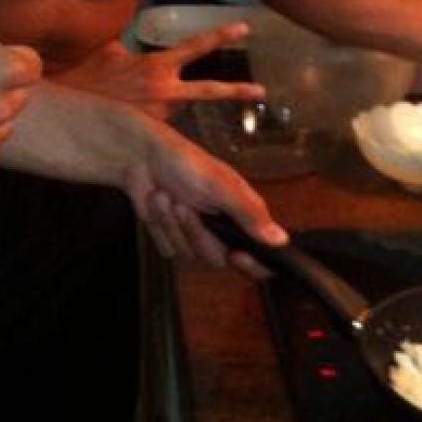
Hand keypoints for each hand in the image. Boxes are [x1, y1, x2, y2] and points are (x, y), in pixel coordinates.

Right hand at [56, 24, 263, 118]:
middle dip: (237, 91)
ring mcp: (160, 116)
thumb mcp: (108, 52)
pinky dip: (154, 119)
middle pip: (208, 91)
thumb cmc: (86, 77)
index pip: (195, 47)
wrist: (70, 110)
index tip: (245, 29)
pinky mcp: (152, 135)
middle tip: (262, 91)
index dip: (221, 36)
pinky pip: (162, 125)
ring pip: (178, 108)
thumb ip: (128, 47)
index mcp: (157, 66)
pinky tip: (132, 117)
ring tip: (138, 102)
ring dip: (168, 104)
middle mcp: (165, 91)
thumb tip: (130, 40)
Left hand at [120, 118, 287, 270]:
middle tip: (186, 207)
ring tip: (168, 197)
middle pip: (218, 259)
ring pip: (189, 255)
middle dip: (197, 233)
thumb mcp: (221, 186)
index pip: (260, 256)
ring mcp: (195, 235)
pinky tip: (158, 203)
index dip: (252, 264)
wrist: (141, 157)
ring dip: (174, 225)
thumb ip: (249, 214)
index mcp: (241, 215)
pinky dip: (161, 226)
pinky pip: (169, 249)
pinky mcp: (172, 238)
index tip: (236, 255)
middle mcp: (221, 229)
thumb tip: (280, 239)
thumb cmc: (184, 163)